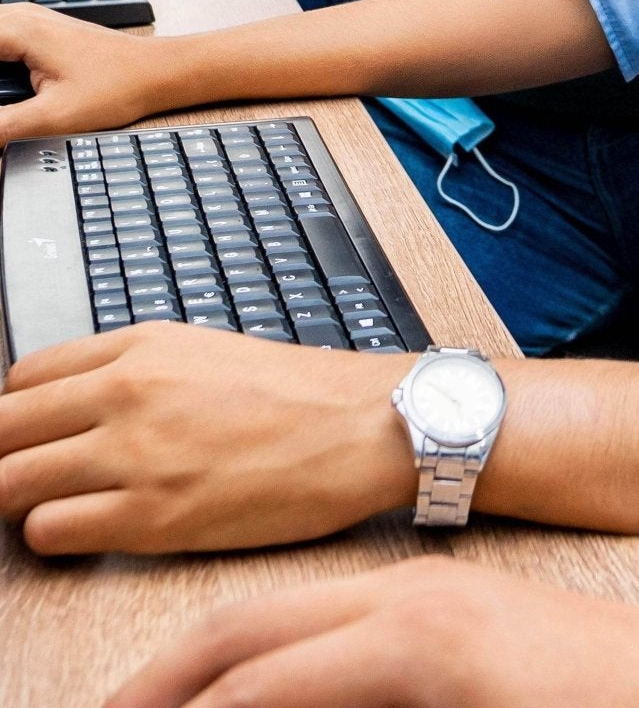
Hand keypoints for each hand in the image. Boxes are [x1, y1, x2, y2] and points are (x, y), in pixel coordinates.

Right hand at [0, 4, 175, 142]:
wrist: (157, 72)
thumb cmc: (118, 87)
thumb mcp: (53, 117)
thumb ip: (1, 128)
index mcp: (18, 29)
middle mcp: (19, 17)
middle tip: (3, 108)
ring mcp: (27, 24)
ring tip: (6, 106)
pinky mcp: (34, 36)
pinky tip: (5, 96)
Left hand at [0, 322, 410, 554]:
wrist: (358, 427)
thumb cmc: (294, 394)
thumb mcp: (202, 350)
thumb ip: (132, 370)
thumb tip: (71, 403)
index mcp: (140, 346)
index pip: (21, 378)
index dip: (15, 415)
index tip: (25, 437)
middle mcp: (127, 392)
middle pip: (2, 430)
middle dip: (3, 458)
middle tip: (27, 476)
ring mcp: (136, 454)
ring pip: (9, 483)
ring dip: (20, 501)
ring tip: (54, 507)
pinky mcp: (151, 517)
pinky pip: (49, 530)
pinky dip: (53, 535)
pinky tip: (88, 529)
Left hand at [105, 557, 638, 707]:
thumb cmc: (579, 684)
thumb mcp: (464, 661)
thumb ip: (381, 671)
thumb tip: (296, 694)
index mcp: (401, 600)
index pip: (252, 625)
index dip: (174, 670)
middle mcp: (402, 610)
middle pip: (241, 640)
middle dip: (159, 688)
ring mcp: (426, 644)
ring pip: (271, 679)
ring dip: (205, 707)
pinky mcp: (450, 678)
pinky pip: (324, 701)